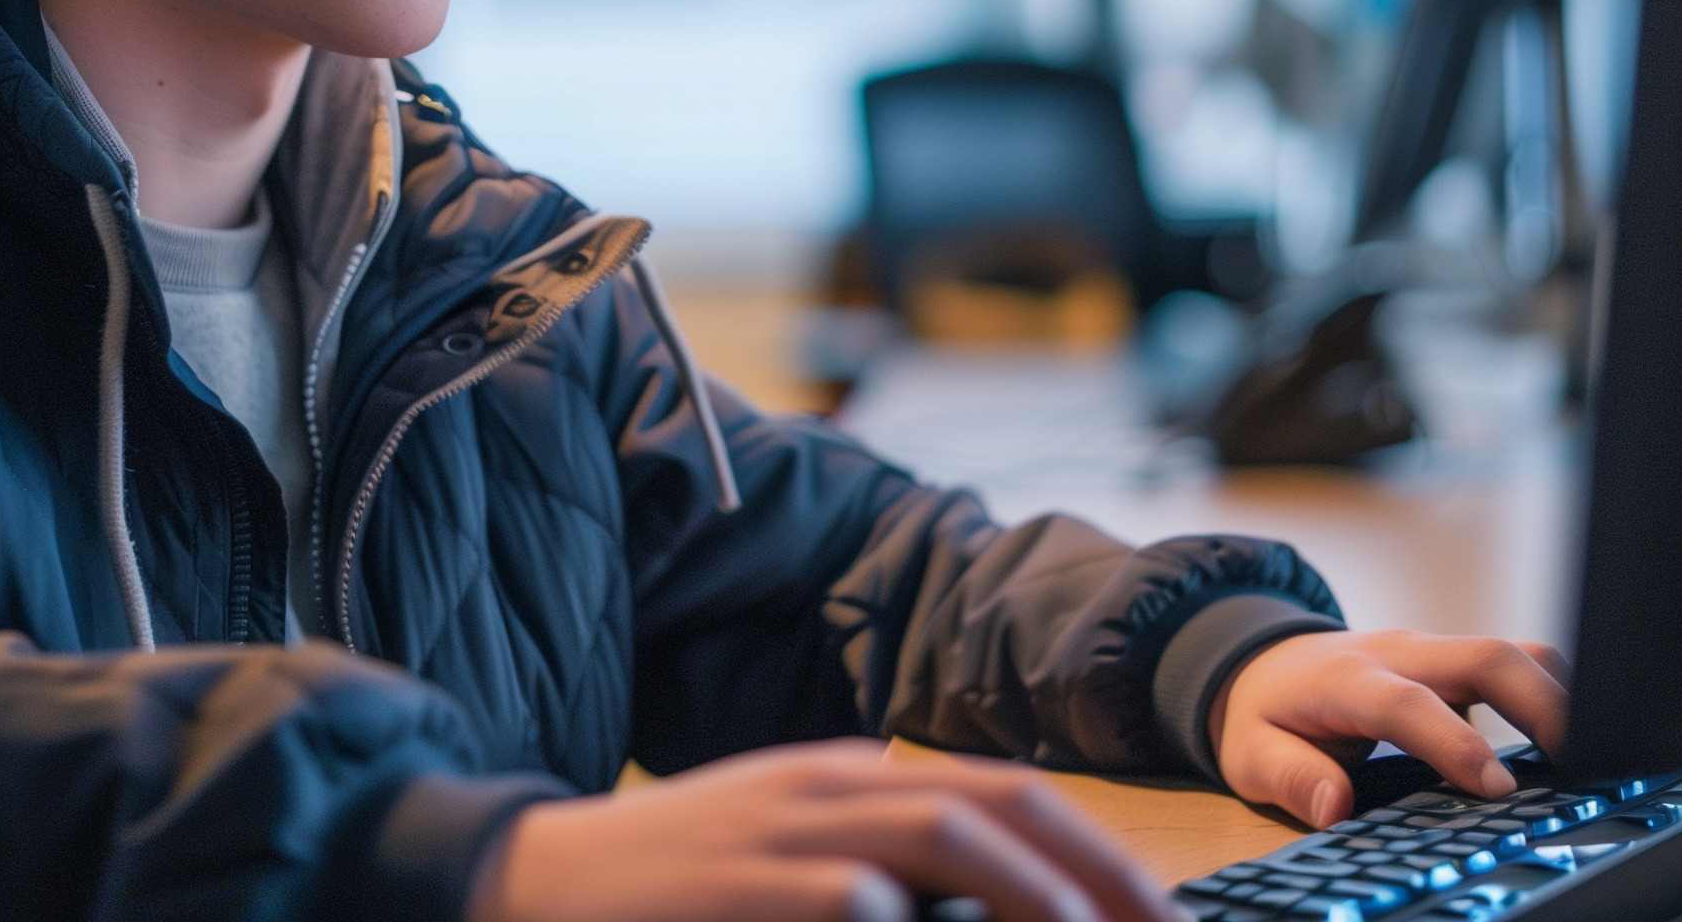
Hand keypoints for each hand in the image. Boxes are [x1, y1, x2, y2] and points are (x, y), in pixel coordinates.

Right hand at [466, 738, 1184, 921]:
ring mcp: (779, 830)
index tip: (1157, 915)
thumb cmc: (662, 881)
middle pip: (991, 800)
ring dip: (1029, 888)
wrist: (523, 882)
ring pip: (936, 830)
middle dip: (1094, 867)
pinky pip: (851, 897)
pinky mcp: (742, 886)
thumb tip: (974, 868)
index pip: (999, 789)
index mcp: (840, 773)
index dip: (1092, 849)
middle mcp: (822, 785)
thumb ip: (862, 838)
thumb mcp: (773, 837)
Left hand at [1206, 629, 1569, 830]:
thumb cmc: (1264, 714)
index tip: (1497, 789)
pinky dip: (1551, 694)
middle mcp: (1400, 652)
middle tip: (1581, 765)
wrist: (1263, 662)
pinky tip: (1575, 740)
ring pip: (1513, 650)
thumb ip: (1291, 777)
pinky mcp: (1455, 659)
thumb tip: (1334, 806)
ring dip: (1558, 696)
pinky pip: (1515, 663)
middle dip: (1540, 704)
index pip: (1408, 702)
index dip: (1455, 743)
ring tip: (1594, 755)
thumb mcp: (1250, 754)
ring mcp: (1433, 650)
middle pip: (1486, 655)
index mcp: (1347, 677)